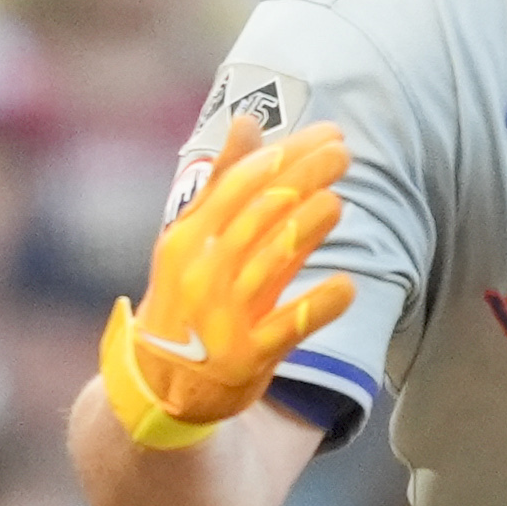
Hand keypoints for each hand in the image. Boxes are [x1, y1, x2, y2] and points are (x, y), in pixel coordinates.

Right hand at [101, 116, 354, 446]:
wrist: (159, 384)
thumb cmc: (185, 298)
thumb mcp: (191, 239)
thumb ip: (222, 182)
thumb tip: (247, 121)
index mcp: (186, 239)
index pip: (239, 184)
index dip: (285, 155)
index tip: (328, 133)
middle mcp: (201, 273)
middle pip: (257, 216)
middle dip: (303, 179)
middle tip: (343, 154)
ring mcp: (221, 317)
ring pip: (268, 264)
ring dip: (305, 230)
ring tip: (339, 203)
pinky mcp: (246, 358)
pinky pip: (286, 329)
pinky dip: (316, 307)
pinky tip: (347, 286)